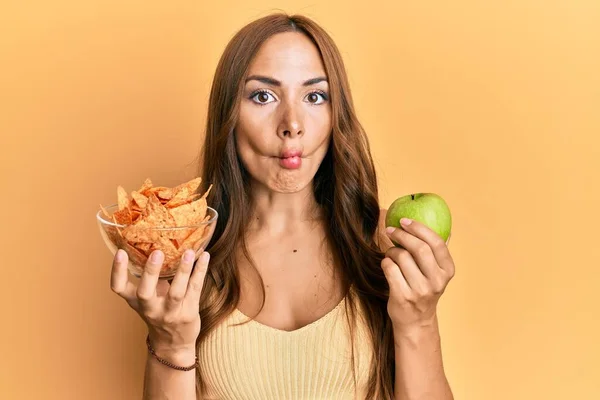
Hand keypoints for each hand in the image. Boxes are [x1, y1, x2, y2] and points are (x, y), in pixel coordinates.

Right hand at [110, 248, 209, 352]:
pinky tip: (204, 256)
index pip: (118, 288)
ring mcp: (170, 312)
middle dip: (151, 272)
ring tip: (189, 252)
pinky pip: (195, 289)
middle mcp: (150, 308)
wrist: (173, 344)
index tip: (120, 252)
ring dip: (183, 271)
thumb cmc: (158, 312)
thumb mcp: (147, 298)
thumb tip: (156, 242)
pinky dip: (200, 271)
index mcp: (135, 302)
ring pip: (176, 292)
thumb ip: (148, 277)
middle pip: (145, 292)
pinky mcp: (188, 313)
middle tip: (157, 252)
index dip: (117, 271)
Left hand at [381, 218, 454, 332]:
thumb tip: (445, 228)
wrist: (415, 321)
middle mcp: (436, 281)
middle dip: (402, 235)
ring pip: (401, 257)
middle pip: (419, 248)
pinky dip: (386, 263)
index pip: (437, 243)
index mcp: (447, 271)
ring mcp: (420, 290)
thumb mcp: (437, 274)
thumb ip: (438, 254)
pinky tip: (387, 265)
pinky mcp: (403, 296)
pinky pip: (390, 269)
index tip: (405, 221)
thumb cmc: (424, 290)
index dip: (419, 228)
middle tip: (391, 230)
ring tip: (391, 254)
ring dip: (392, 251)